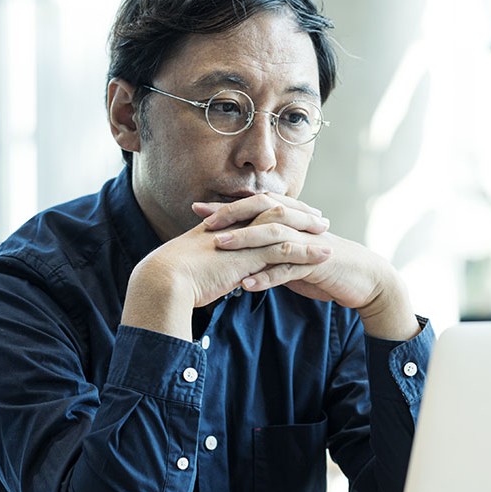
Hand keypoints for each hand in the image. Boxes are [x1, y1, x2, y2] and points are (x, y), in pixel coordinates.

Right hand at [121, 194, 330, 339]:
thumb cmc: (175, 280)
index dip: (276, 209)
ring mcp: (242, 239)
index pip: (255, 209)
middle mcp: (234, 225)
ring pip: (284, 226)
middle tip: (319, 217)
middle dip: (299, 212)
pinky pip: (285, 250)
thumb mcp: (200, 267)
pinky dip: (307, 252)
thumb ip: (217, 264)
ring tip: (328, 232)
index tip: (293, 213)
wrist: (163, 282)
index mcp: (222, 225)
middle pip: (274, 209)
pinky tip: (324, 256)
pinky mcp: (248, 256)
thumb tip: (229, 273)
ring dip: (308, 229)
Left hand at [194, 199, 419, 341]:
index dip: (228, 207)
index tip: (198, 210)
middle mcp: (299, 226)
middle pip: (263, 211)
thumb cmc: (323, 266)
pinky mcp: (318, 264)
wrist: (363, 279)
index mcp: (292, 221)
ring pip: (274, 236)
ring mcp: (309, 244)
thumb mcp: (293, 255)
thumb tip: (238, 251)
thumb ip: (268, 250)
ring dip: (245, 242)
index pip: (256, 206)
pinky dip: (267, 277)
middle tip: (206, 223)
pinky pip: (289, 269)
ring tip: (219, 247)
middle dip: (233, 215)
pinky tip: (247, 286)